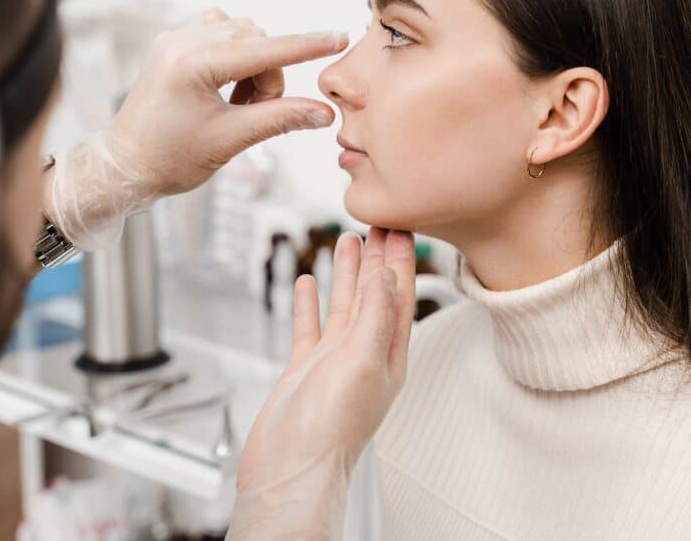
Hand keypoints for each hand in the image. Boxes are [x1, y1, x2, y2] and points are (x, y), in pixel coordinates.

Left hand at [108, 8, 344, 195]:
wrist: (124, 166)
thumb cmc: (168, 158)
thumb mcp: (231, 140)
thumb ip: (280, 119)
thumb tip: (323, 112)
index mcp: (191, 63)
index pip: (264, 49)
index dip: (306, 46)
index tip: (338, 38)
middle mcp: (180, 41)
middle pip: (257, 40)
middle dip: (268, 76)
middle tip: (254, 112)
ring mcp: (175, 39)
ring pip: (242, 35)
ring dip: (253, 67)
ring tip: (236, 105)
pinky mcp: (174, 44)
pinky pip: (221, 33)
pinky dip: (236, 58)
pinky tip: (226, 87)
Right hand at [227, 228, 415, 539]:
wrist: (288, 469)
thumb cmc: (330, 429)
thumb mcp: (361, 362)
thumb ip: (375, 316)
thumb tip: (389, 275)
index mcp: (389, 355)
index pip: (400, 295)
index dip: (401, 260)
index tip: (401, 226)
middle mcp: (366, 354)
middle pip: (375, 294)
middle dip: (378, 258)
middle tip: (378, 222)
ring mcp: (335, 360)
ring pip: (344, 304)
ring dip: (347, 272)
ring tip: (348, 239)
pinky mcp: (306, 368)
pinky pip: (311, 326)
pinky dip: (311, 302)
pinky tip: (309, 282)